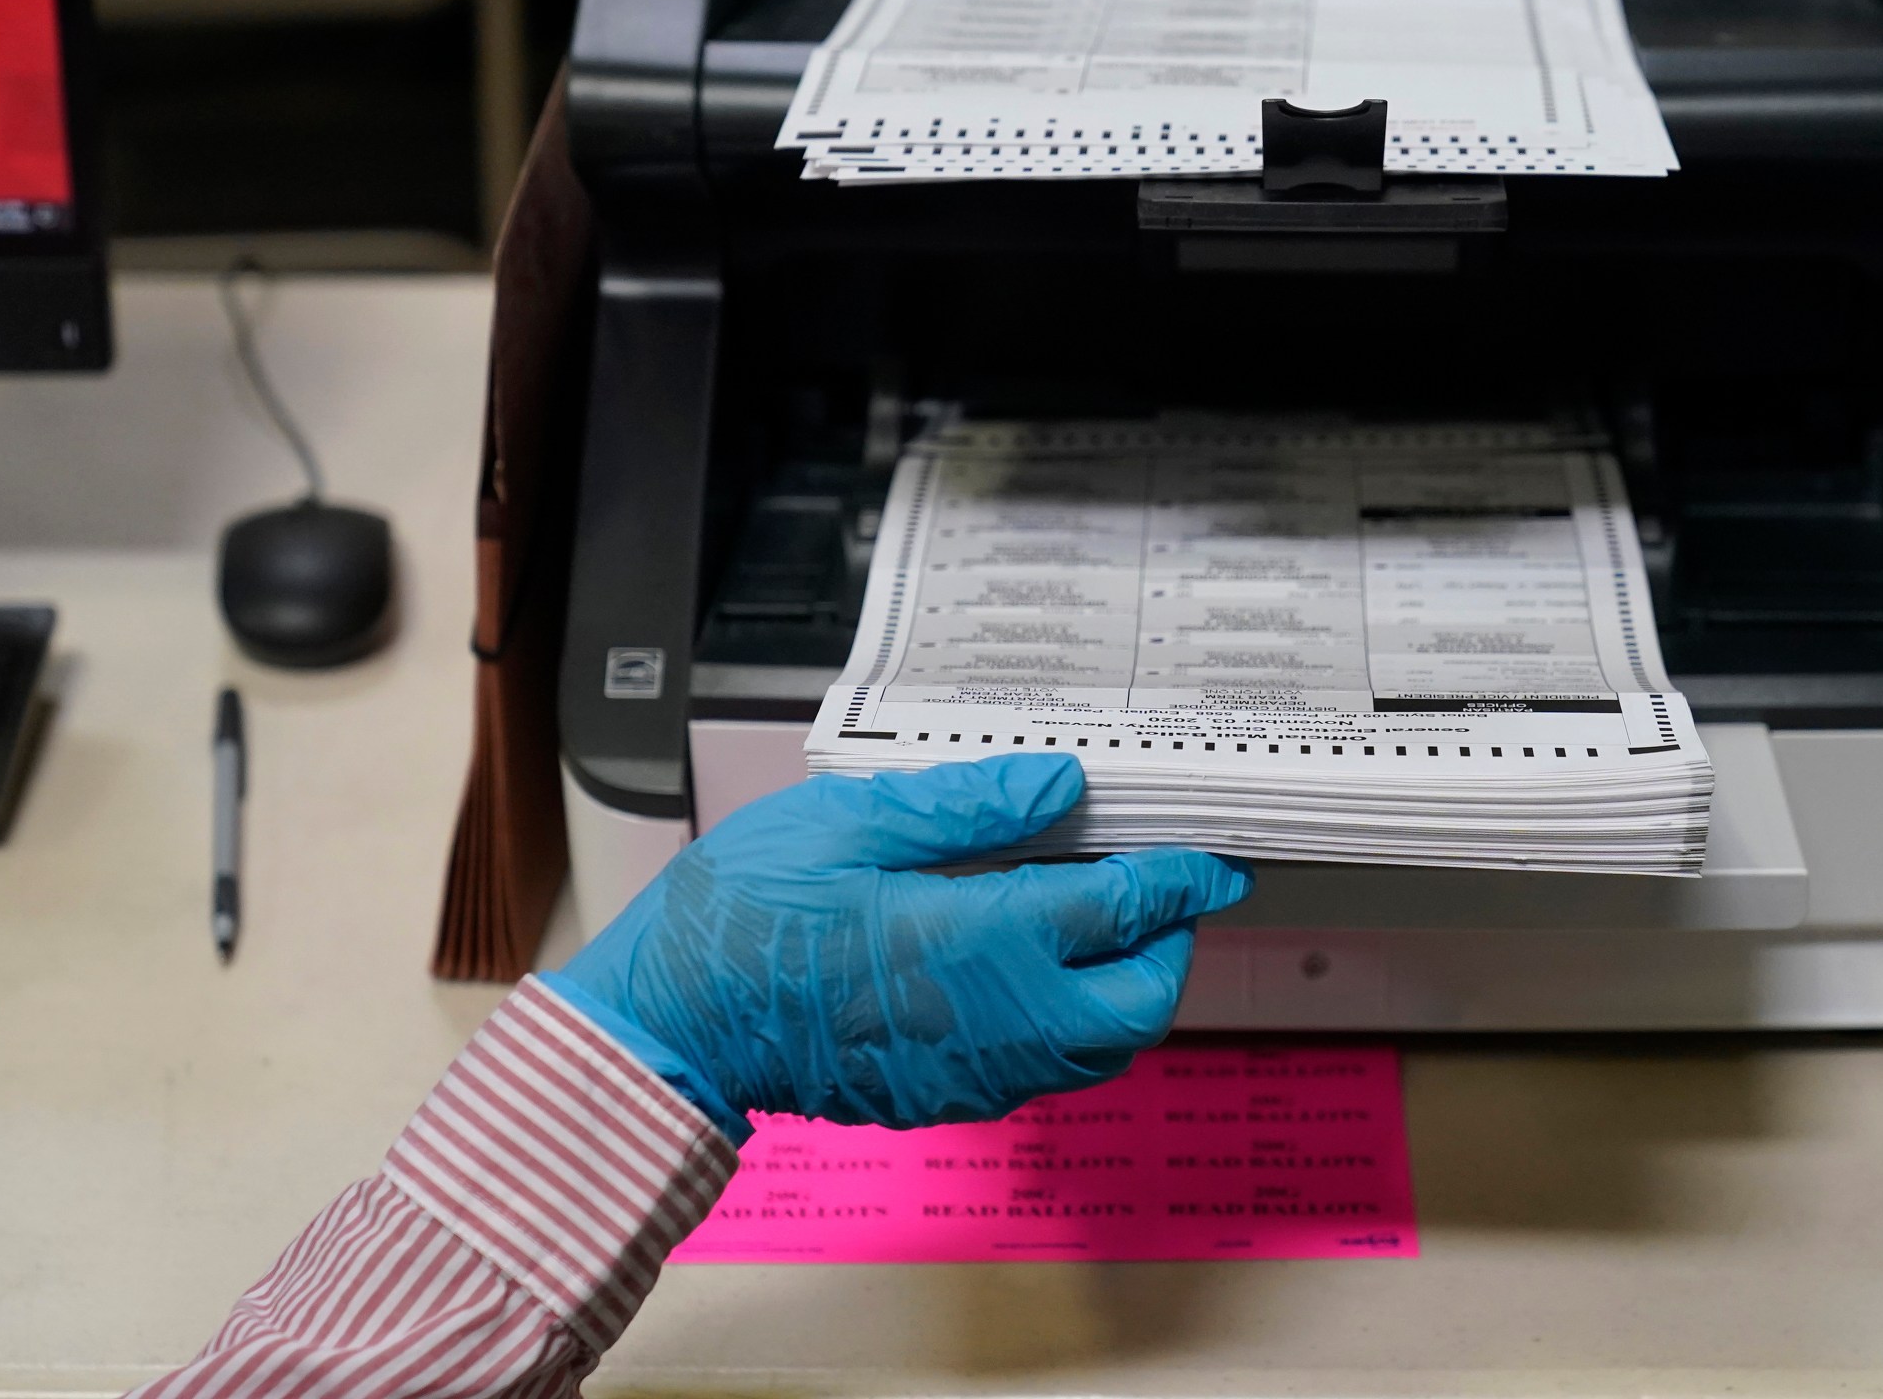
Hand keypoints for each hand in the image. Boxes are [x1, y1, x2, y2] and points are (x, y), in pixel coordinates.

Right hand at [545, 753, 1250, 1139]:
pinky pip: (1049, 1071)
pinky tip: (1040, 971)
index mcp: (982, 942)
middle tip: (1165, 891)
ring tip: (1107, 926)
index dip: (1181, 879)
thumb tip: (1057, 787)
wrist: (670, 1030)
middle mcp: (1000, 1022)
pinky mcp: (949, 1097)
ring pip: (1103, 1048)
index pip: (1124, 909)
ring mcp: (978, 1071)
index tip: (1213, 860)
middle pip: (1143, 1000)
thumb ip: (965, 806)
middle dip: (1171, 945)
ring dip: (1126, 990)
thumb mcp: (845, 821)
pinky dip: (1075, 1024)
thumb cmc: (741, 921)